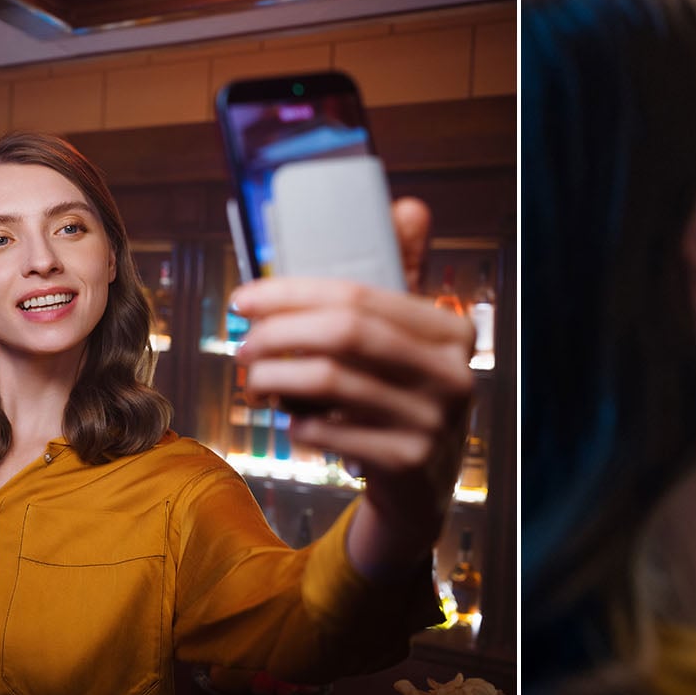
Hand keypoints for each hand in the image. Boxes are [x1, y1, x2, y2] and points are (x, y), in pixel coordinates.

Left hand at [230, 198, 474, 575]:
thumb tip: (410, 207)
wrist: (420, 487)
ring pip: (330, 382)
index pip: (360, 295)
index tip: (246, 298)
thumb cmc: (402, 396)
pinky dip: (295, 421)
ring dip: (275, 375)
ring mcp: (434, 422)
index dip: (293, 292)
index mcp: (452, 331)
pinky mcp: (408, 463)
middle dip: (279, 331)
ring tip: (252, 375)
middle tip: (243, 340)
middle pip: (344, 333)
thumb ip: (404, 274)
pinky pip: (328, 431)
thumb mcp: (409, 337)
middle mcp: (453, 374)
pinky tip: (288, 417)